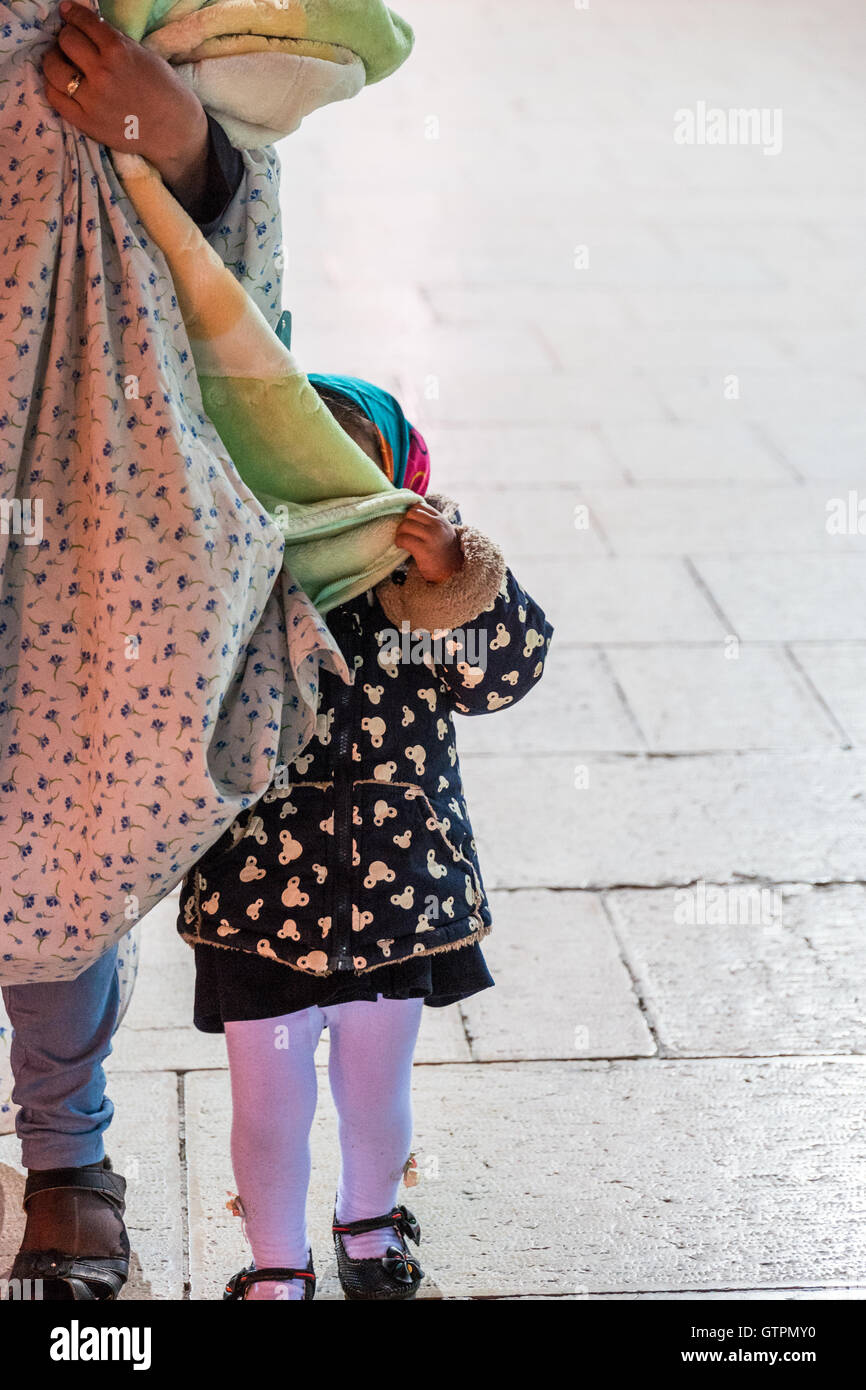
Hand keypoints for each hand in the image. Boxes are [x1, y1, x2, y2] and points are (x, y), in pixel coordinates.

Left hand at [42, 2, 208, 202]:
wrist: (174, 131)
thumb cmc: (165, 91)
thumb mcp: (144, 56)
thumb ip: (116, 42)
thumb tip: (90, 28)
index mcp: (118, 51)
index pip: (83, 22)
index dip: (72, 14)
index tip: (67, 13)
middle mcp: (101, 72)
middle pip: (66, 41)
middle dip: (67, 38)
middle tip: (71, 44)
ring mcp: (91, 99)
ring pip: (53, 68)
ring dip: (54, 60)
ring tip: (61, 63)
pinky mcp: (85, 121)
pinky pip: (55, 97)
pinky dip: (54, 86)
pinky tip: (62, 84)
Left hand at [394, 502, 463, 583]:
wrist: (452, 572)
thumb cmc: (443, 552)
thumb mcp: (442, 532)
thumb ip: (431, 521)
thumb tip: (409, 512)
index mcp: (441, 520)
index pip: (419, 506)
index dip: (411, 514)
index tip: (410, 524)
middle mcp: (437, 526)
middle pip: (410, 514)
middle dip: (404, 523)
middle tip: (404, 533)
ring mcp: (431, 536)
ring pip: (405, 525)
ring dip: (400, 533)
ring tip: (402, 541)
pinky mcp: (423, 549)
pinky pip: (403, 539)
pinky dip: (399, 542)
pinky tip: (401, 546)